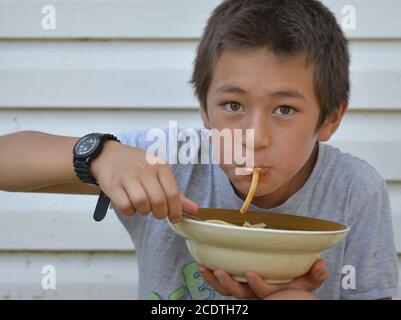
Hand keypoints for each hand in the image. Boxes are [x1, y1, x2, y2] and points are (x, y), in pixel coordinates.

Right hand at [90, 141, 197, 221]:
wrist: (108, 155)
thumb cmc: (137, 165)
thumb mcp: (158, 172)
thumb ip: (175, 192)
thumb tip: (194, 210)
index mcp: (160, 165)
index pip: (173, 193)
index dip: (175, 210)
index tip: (174, 218)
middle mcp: (145, 169)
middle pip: (158, 201)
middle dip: (160, 213)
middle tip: (157, 213)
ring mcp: (128, 176)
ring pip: (142, 204)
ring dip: (144, 211)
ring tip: (143, 206)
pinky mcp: (112, 185)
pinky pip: (125, 206)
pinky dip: (130, 211)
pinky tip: (130, 205)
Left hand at [197, 259, 327, 298]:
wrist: (285, 294)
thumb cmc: (294, 288)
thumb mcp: (307, 283)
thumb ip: (315, 276)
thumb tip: (322, 263)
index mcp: (271, 293)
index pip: (264, 293)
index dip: (258, 285)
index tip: (251, 273)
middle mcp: (254, 295)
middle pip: (239, 294)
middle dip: (228, 284)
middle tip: (220, 271)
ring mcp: (243, 292)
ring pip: (226, 290)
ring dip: (213, 280)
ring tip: (202, 267)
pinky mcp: (235, 285)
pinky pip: (220, 284)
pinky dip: (210, 276)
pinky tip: (202, 265)